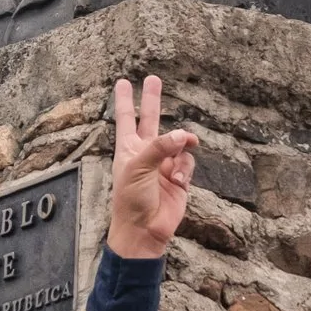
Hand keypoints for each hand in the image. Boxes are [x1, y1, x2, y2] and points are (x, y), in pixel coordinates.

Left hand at [106, 73, 198, 259]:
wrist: (144, 230)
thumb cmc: (131, 200)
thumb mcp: (138, 168)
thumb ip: (160, 147)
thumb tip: (183, 135)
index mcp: (128, 149)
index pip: (125, 118)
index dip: (123, 100)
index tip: (122, 82)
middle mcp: (146, 153)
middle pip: (150, 119)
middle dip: (152, 100)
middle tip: (154, 79)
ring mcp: (163, 165)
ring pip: (178, 144)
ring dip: (180, 150)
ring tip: (177, 163)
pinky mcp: (179, 178)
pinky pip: (188, 164)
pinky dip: (184, 171)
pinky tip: (177, 183)